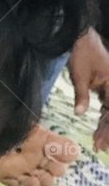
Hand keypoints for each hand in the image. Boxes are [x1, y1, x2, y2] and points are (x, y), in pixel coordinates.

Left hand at [68, 28, 108, 152]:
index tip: (102, 142)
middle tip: (100, 147)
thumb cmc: (80, 53)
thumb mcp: (79, 75)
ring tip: (99, 142)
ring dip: (107, 126)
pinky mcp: (106, 85)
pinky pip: (108, 105)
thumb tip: (80, 114)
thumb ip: (81, 95)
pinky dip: (104, 118)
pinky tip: (99, 130)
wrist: (80, 38)